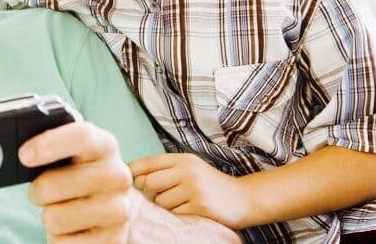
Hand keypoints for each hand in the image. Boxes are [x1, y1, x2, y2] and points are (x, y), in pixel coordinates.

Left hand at [19, 122, 135, 242]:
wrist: (111, 209)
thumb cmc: (79, 175)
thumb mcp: (71, 154)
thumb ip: (51, 144)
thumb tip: (23, 152)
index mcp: (105, 146)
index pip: (80, 138)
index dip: (48, 145)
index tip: (24, 155)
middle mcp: (117, 177)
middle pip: (52, 185)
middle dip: (37, 190)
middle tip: (43, 191)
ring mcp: (118, 211)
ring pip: (53, 218)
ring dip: (49, 216)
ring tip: (63, 209)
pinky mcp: (112, 241)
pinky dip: (58, 239)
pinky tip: (73, 229)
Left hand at [129, 153, 250, 228]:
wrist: (244, 198)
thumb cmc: (209, 184)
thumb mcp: (189, 168)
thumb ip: (165, 169)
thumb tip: (133, 177)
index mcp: (182, 159)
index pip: (147, 163)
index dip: (134, 172)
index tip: (131, 181)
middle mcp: (187, 170)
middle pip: (149, 183)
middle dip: (150, 193)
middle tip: (160, 196)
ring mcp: (194, 188)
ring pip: (160, 201)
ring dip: (165, 206)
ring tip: (180, 203)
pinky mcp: (200, 206)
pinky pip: (174, 214)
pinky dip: (177, 215)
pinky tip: (188, 211)